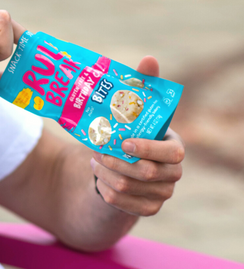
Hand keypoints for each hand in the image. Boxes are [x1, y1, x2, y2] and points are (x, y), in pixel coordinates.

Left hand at [89, 56, 184, 216]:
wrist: (115, 166)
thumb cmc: (127, 133)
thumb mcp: (132, 111)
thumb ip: (142, 86)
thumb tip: (149, 59)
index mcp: (174, 147)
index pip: (172, 154)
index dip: (147, 149)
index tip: (123, 142)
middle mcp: (173, 173)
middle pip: (147, 173)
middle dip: (117, 160)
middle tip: (98, 150)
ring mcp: (162, 193)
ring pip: (129, 187)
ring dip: (106, 172)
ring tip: (95, 160)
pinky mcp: (147, 209)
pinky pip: (121, 203)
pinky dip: (105, 189)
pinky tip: (99, 177)